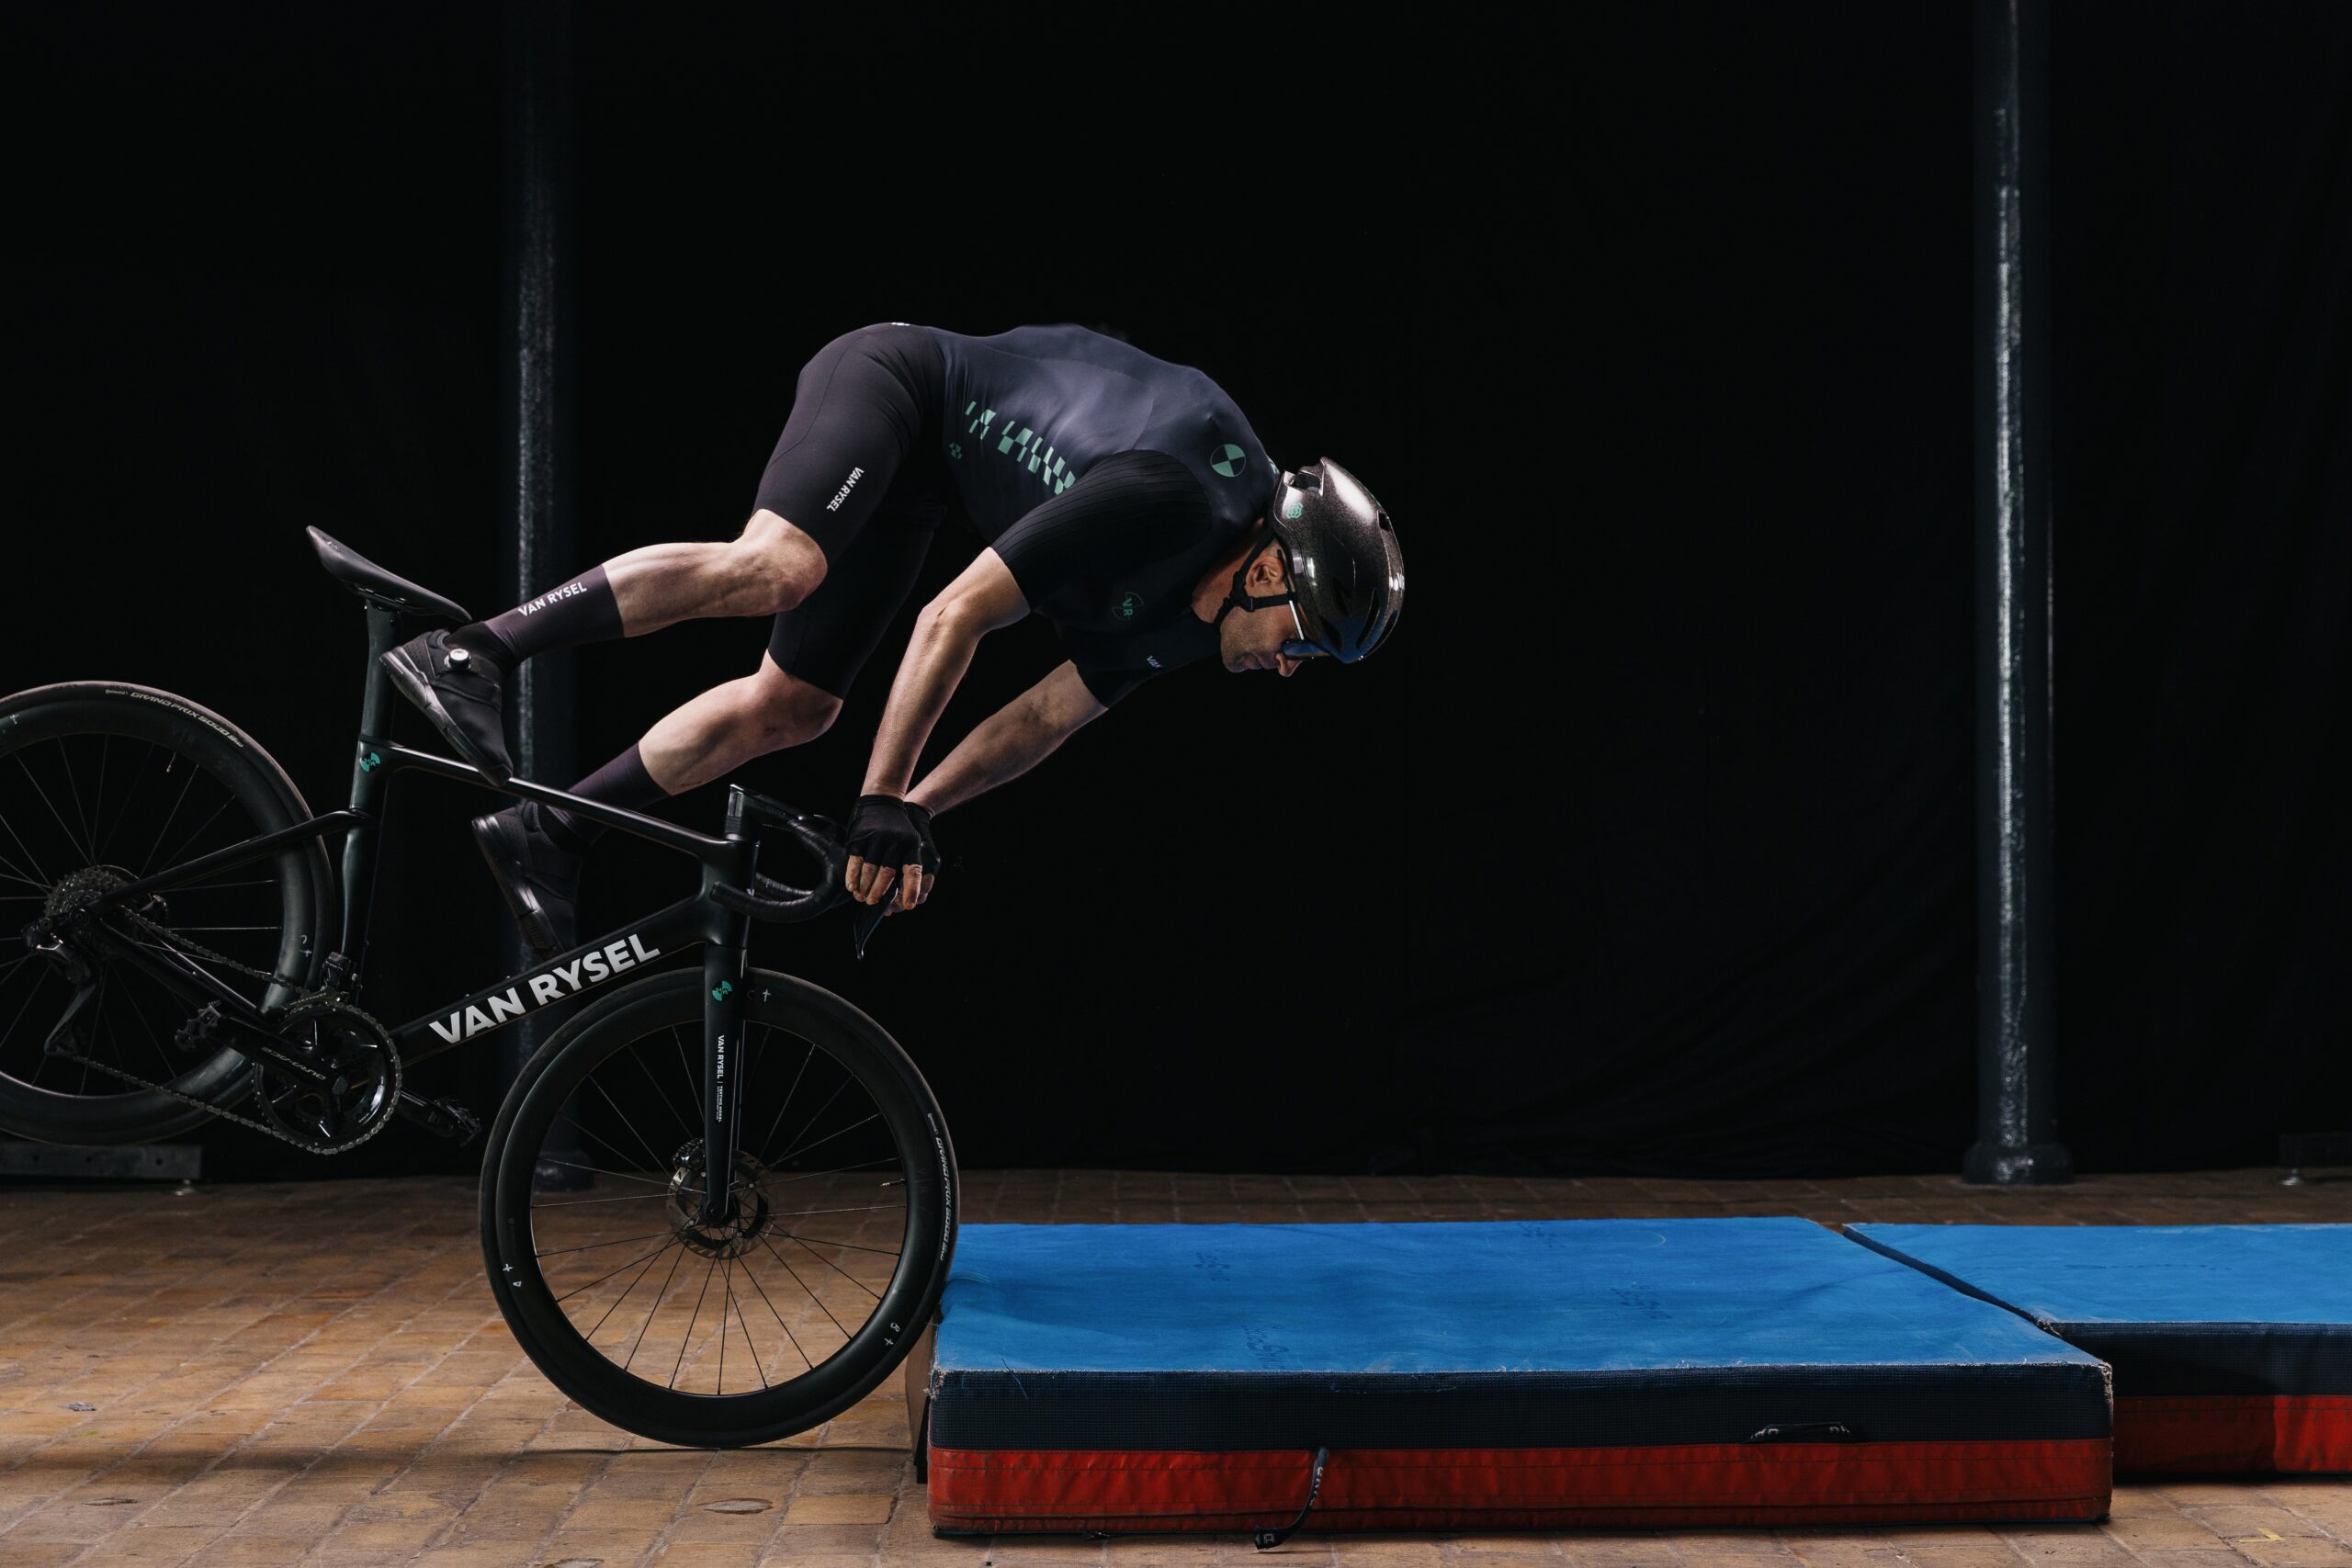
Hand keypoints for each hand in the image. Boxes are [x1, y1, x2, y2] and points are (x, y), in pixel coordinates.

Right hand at [844, 795, 940, 912]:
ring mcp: (876, 839)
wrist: (882, 801)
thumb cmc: (897, 828)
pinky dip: (852, 876)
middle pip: (887, 874)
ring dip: (864, 887)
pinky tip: (851, 886)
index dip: (910, 890)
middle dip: (879, 893)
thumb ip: (904, 863)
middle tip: (873, 903)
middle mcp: (895, 842)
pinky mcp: (860, 837)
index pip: (912, 871)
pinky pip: (855, 862)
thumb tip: (898, 893)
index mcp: (910, 845)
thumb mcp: (909, 841)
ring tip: (861, 898)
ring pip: (870, 870)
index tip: (908, 906)